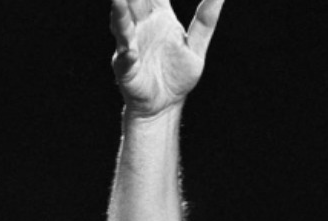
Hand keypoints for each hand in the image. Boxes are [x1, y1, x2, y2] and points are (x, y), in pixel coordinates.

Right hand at [110, 0, 224, 117]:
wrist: (165, 104)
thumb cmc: (178, 75)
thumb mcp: (197, 46)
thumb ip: (206, 19)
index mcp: (160, 17)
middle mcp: (142, 25)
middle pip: (135, 0)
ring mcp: (131, 43)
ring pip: (123, 22)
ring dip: (121, 10)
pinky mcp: (126, 65)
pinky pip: (126, 54)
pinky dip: (127, 48)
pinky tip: (128, 45)